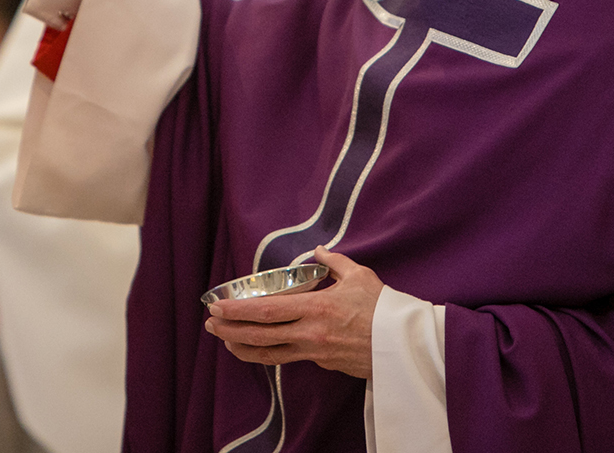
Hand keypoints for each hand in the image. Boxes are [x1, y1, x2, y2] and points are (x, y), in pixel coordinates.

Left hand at [203, 247, 381, 378]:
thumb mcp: (358, 275)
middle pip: (260, 336)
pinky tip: (255, 348)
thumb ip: (334, 261)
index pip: (266, 312)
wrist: (404, 344)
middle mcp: (310, 334)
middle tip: (210, 324)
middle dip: (230, 330)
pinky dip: (267, 354)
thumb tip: (318, 249)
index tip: (217, 306)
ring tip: (224, 340)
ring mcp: (315, 352)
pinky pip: (288, 358)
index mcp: (316, 309)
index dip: (238, 311)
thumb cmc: (383, 307)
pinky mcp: (322, 363)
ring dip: (242, 347)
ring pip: (269, 354)